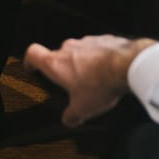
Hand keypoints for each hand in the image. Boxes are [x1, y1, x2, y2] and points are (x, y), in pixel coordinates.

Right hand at [24, 34, 155, 127]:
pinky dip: (101, 59)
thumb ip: (71, 116)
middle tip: (74, 85)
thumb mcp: (83, 109)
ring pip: (80, 52)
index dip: (30, 61)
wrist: (129, 65)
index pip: (33, 53)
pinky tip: (110, 73)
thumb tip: (69, 120)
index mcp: (56, 63)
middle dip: (65, 70)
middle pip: (59, 56)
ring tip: (96, 81)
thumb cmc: (102, 84)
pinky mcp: (105, 39)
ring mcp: (87, 41)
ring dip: (84, 64)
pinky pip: (98, 49)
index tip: (32, 67)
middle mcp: (69, 48)